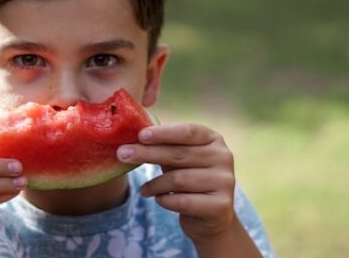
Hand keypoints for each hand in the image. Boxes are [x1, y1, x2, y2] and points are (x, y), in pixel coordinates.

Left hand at [116, 123, 235, 240]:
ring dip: (154, 184)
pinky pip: (182, 201)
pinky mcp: (221, 205)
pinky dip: (164, 200)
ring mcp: (225, 181)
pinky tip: (158, 199)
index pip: (187, 132)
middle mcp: (224, 157)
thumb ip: (163, 147)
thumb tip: (131, 137)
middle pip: (179, 154)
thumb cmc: (189, 179)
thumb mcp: (178, 160)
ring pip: (178, 179)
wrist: (211, 216)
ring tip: (144, 189)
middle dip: (147, 154)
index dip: (163, 133)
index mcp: (213, 140)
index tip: (140, 135)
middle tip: (122, 154)